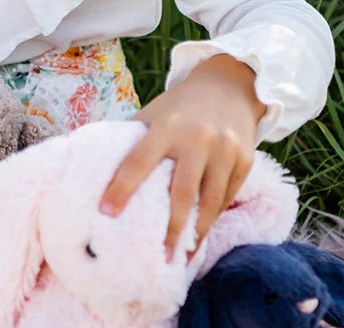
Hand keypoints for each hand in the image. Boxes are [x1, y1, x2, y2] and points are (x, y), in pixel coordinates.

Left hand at [99, 54, 266, 261]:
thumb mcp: (155, 112)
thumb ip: (134, 137)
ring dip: (196, 233)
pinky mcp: (245, 161)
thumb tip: (97, 164)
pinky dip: (213, 219)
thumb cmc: (181, 105)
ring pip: (210, 202)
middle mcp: (197, 139)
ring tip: (181, 258)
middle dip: (170, 228)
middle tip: (159, 257)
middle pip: (182, 193)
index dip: (121, 188)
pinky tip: (200, 235)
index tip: (106, 212)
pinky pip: (227, 198)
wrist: (229, 85)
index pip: (138, 161)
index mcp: (167, 125)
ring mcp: (225, 151)